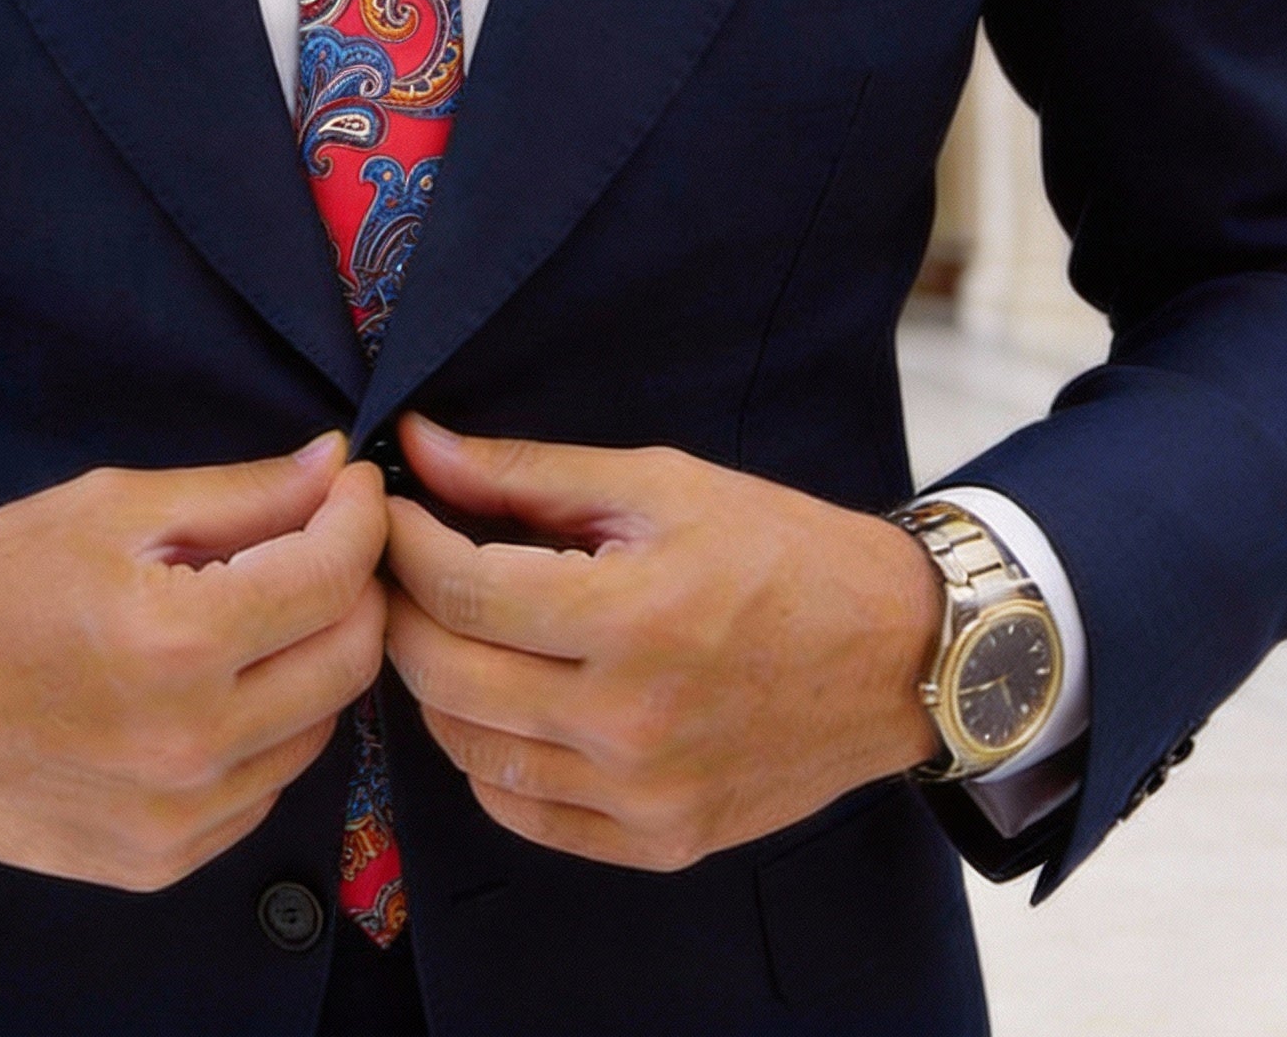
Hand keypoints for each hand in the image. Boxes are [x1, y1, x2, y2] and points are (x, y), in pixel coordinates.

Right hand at [0, 435, 387, 891]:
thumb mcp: (112, 508)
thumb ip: (240, 493)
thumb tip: (334, 466)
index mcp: (176, 640)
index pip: (333, 576)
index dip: (361, 517)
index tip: (354, 487)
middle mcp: (189, 742)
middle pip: (350, 657)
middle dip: (354, 585)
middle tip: (322, 542)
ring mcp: (178, 817)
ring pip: (321, 727)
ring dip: (313, 659)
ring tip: (260, 612)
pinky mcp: (160, 861)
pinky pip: (265, 786)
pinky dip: (267, 728)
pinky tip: (217, 685)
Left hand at [383, 416, 942, 871]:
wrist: (897, 654)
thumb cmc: (781, 551)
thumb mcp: (659, 484)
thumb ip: (527, 472)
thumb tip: (419, 444)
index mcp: (633, 617)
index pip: (460, 590)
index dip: (404, 543)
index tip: (390, 508)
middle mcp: (631, 722)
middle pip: (446, 675)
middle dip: (401, 608)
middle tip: (400, 565)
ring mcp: (643, 795)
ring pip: (468, 751)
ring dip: (434, 683)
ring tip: (446, 626)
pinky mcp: (659, 842)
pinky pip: (522, 812)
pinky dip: (486, 757)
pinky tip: (499, 699)